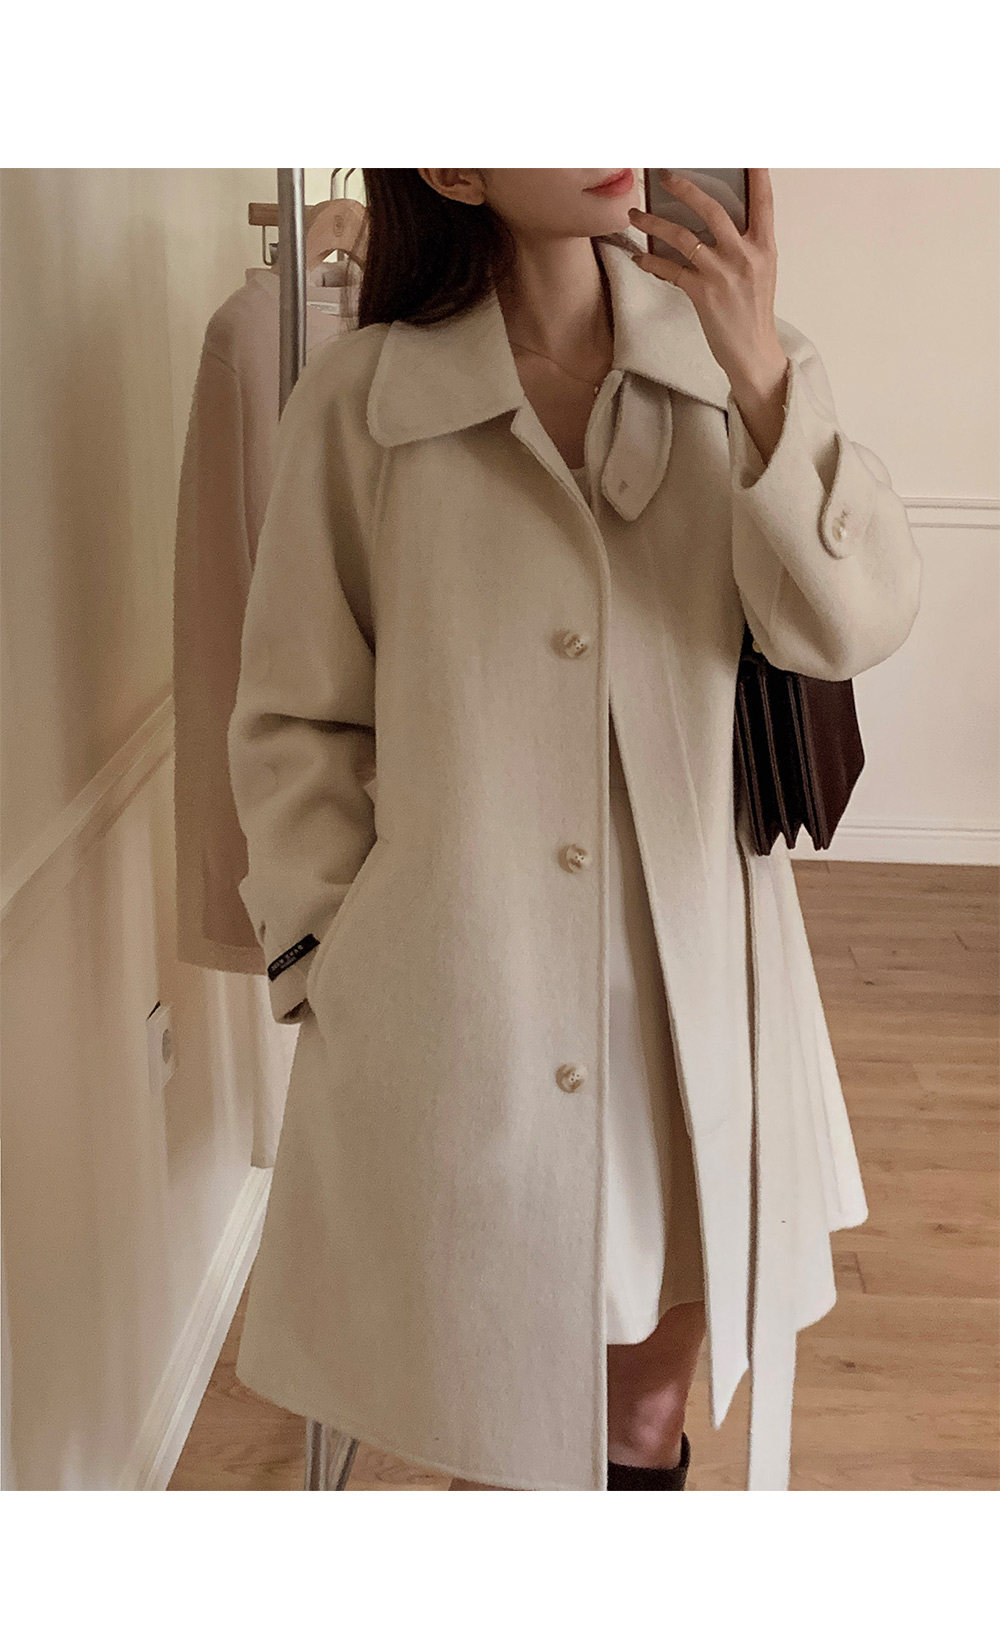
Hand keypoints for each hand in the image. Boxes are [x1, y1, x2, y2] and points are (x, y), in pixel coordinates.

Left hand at [627, 169, 786, 398]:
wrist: (753, 352)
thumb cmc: (753, 310)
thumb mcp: (760, 270)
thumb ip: (745, 242)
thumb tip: (716, 218)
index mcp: (764, 245)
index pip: (763, 200)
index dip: (755, 172)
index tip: (746, 152)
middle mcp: (745, 254)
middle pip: (712, 209)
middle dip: (685, 188)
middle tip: (664, 176)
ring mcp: (723, 274)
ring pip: (682, 237)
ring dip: (653, 223)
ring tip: (634, 215)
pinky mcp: (703, 294)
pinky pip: (670, 270)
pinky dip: (651, 262)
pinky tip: (640, 258)